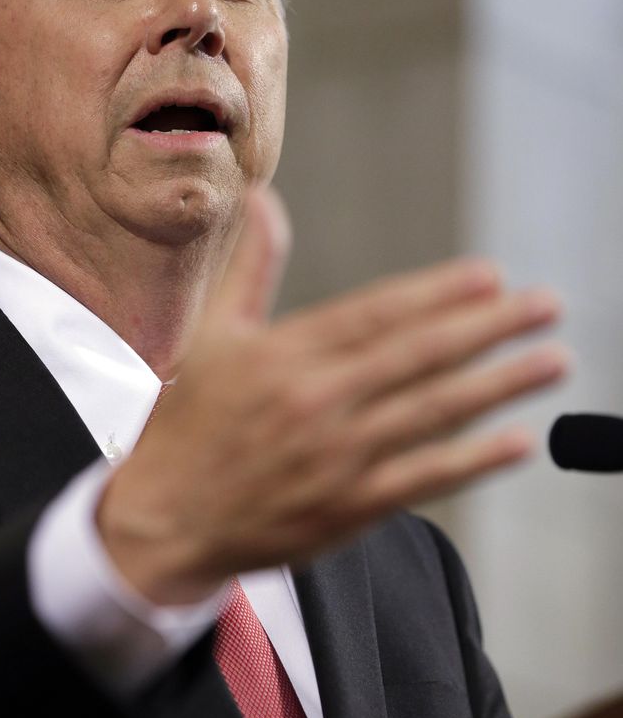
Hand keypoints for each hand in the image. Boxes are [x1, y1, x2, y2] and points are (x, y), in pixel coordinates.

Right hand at [97, 186, 568, 603]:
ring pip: (432, 412)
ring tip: (552, 361)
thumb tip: (264, 197)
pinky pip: (423, 478)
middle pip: (419, 356)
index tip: (490, 276)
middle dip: (490, 328)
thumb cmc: (189, 423)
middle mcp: (316, 400)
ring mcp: (336, 457)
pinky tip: (517, 441)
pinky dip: (472, 460)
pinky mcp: (348, 508)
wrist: (164, 520)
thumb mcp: (212, 335)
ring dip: (499, 385)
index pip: (376, 313)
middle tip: (546, 306)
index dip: (438, 294)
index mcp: (284, 354)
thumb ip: (251, 267)